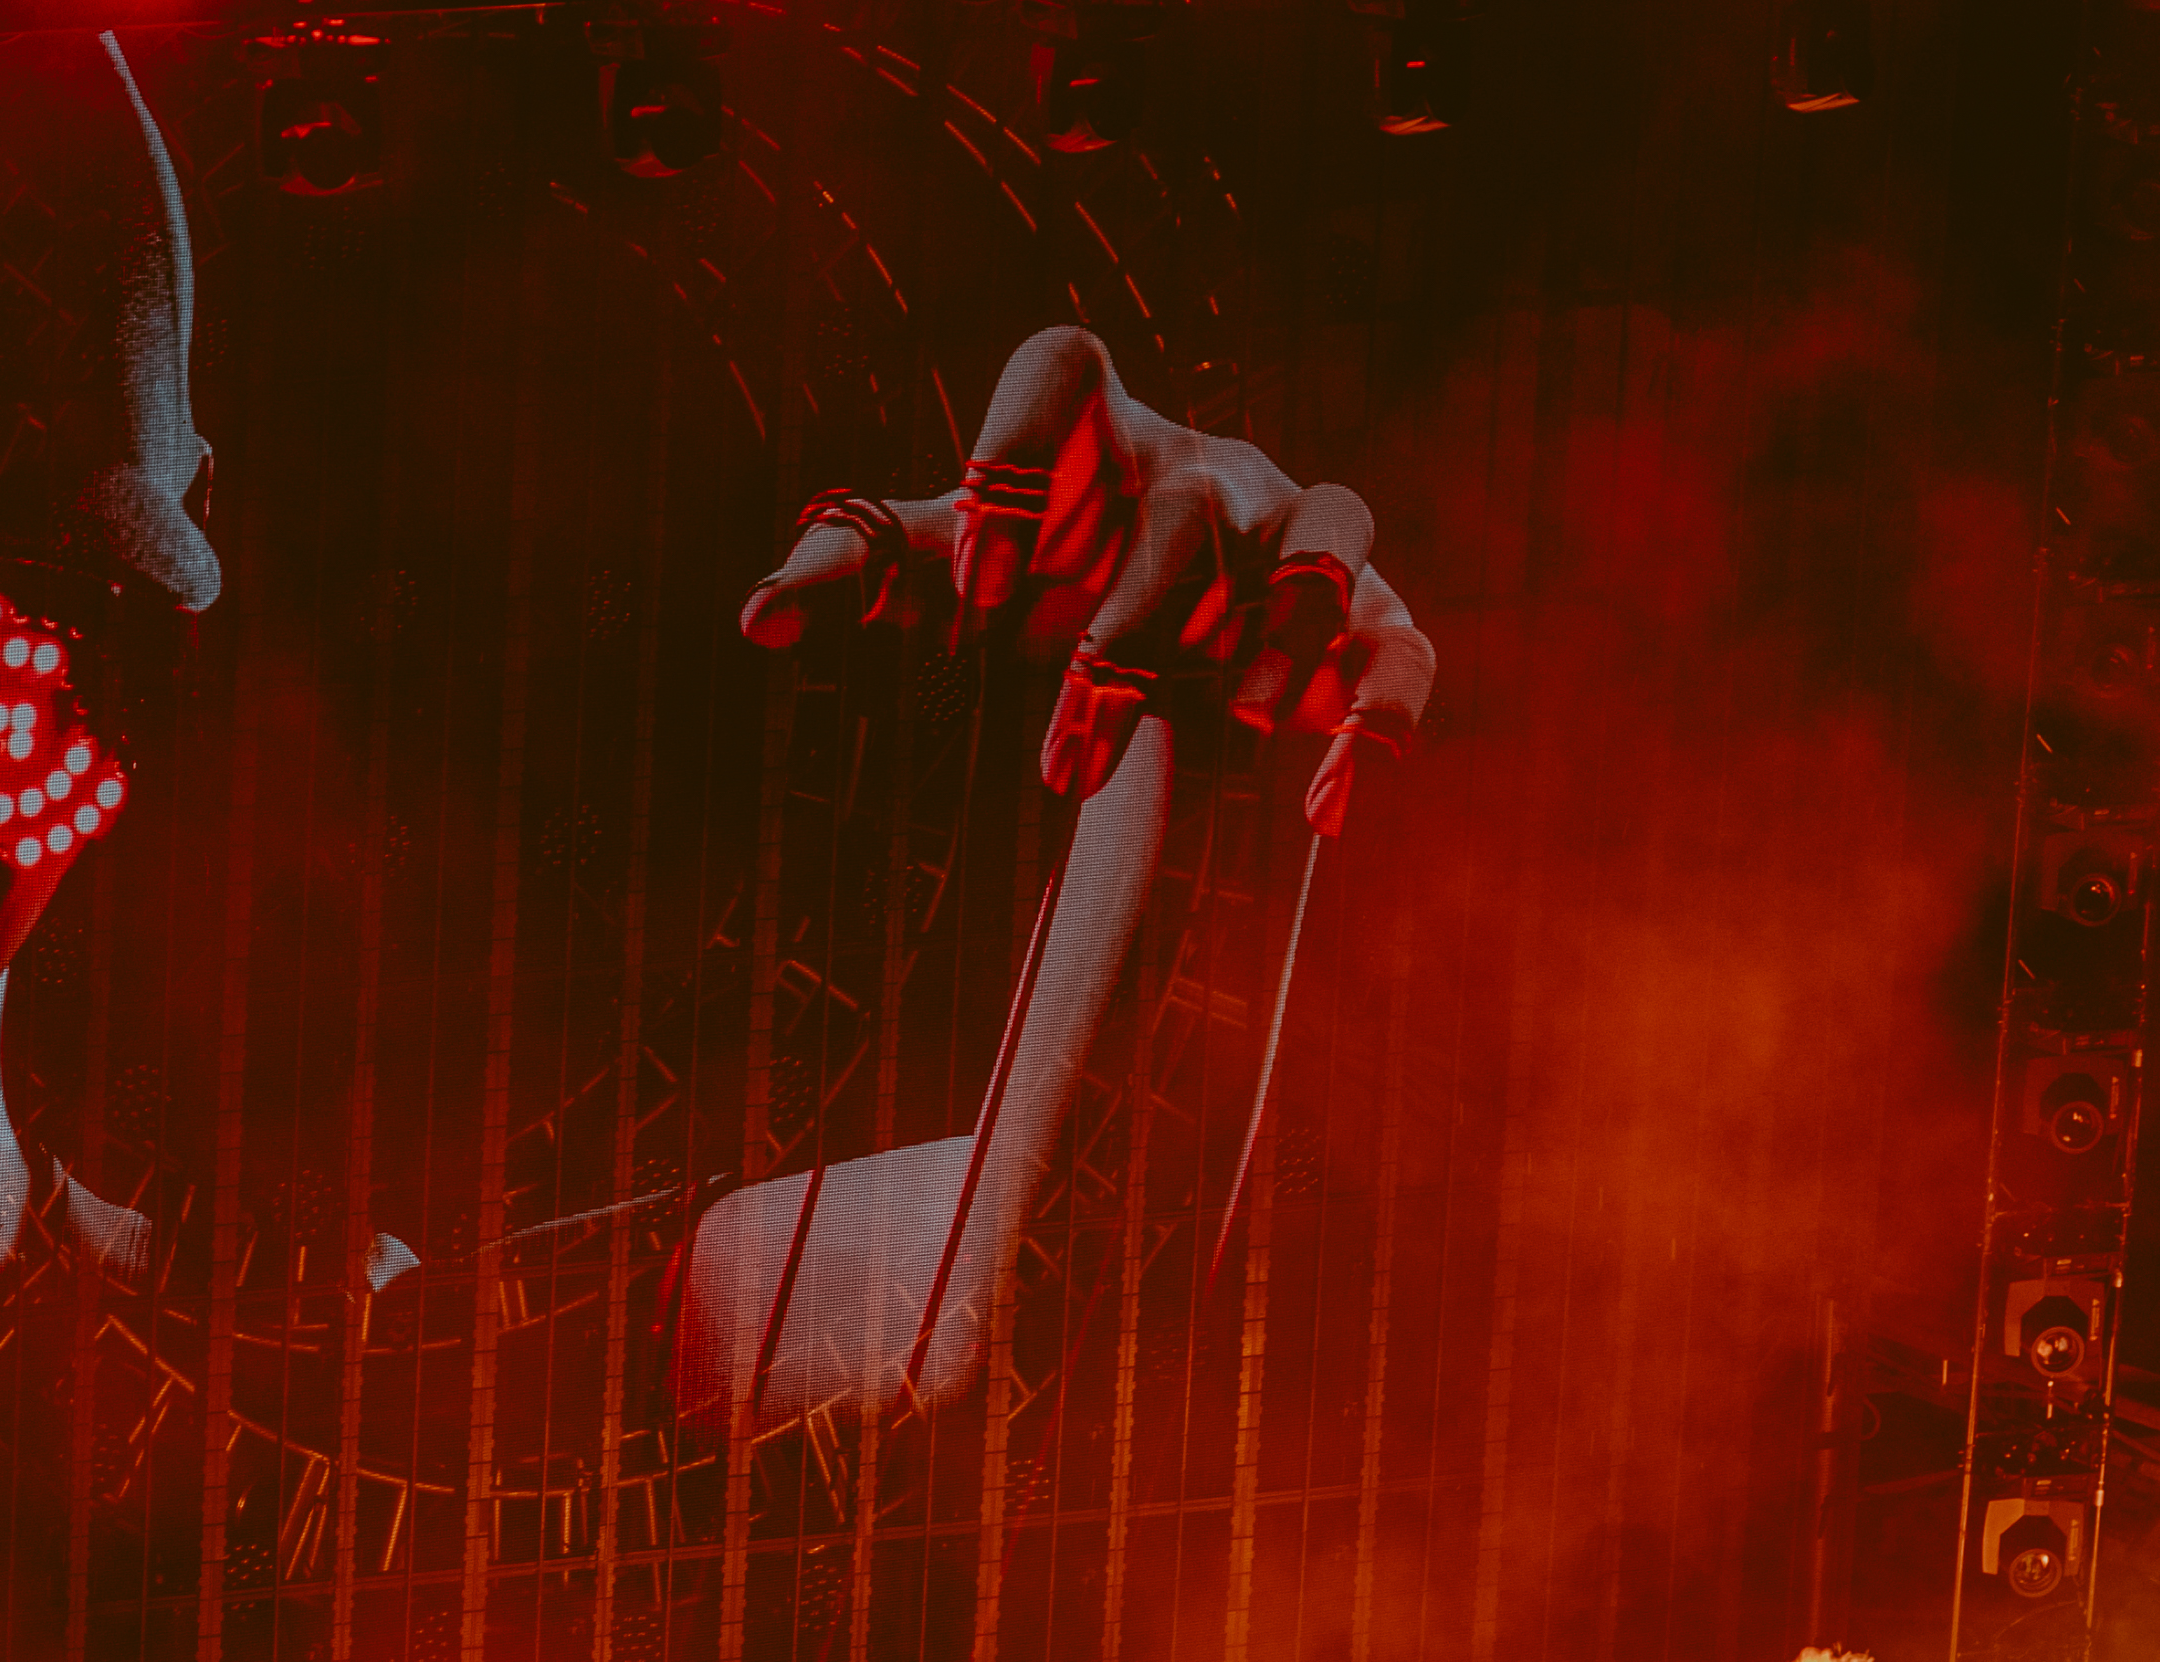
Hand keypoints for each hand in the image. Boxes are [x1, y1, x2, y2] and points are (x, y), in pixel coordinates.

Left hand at [743, 327, 1433, 812]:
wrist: (1141, 637)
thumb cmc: (1031, 585)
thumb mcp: (938, 577)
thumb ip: (850, 570)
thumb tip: (757, 616)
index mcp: (1093, 430)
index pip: (1058, 369)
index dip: (1013, 454)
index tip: (973, 587)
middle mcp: (1200, 465)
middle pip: (1184, 506)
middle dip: (1130, 632)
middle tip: (1066, 752)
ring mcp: (1293, 532)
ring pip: (1325, 530)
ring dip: (1287, 625)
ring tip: (1241, 718)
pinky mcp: (1367, 615)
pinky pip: (1403, 639)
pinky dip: (1383, 704)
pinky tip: (1334, 793)